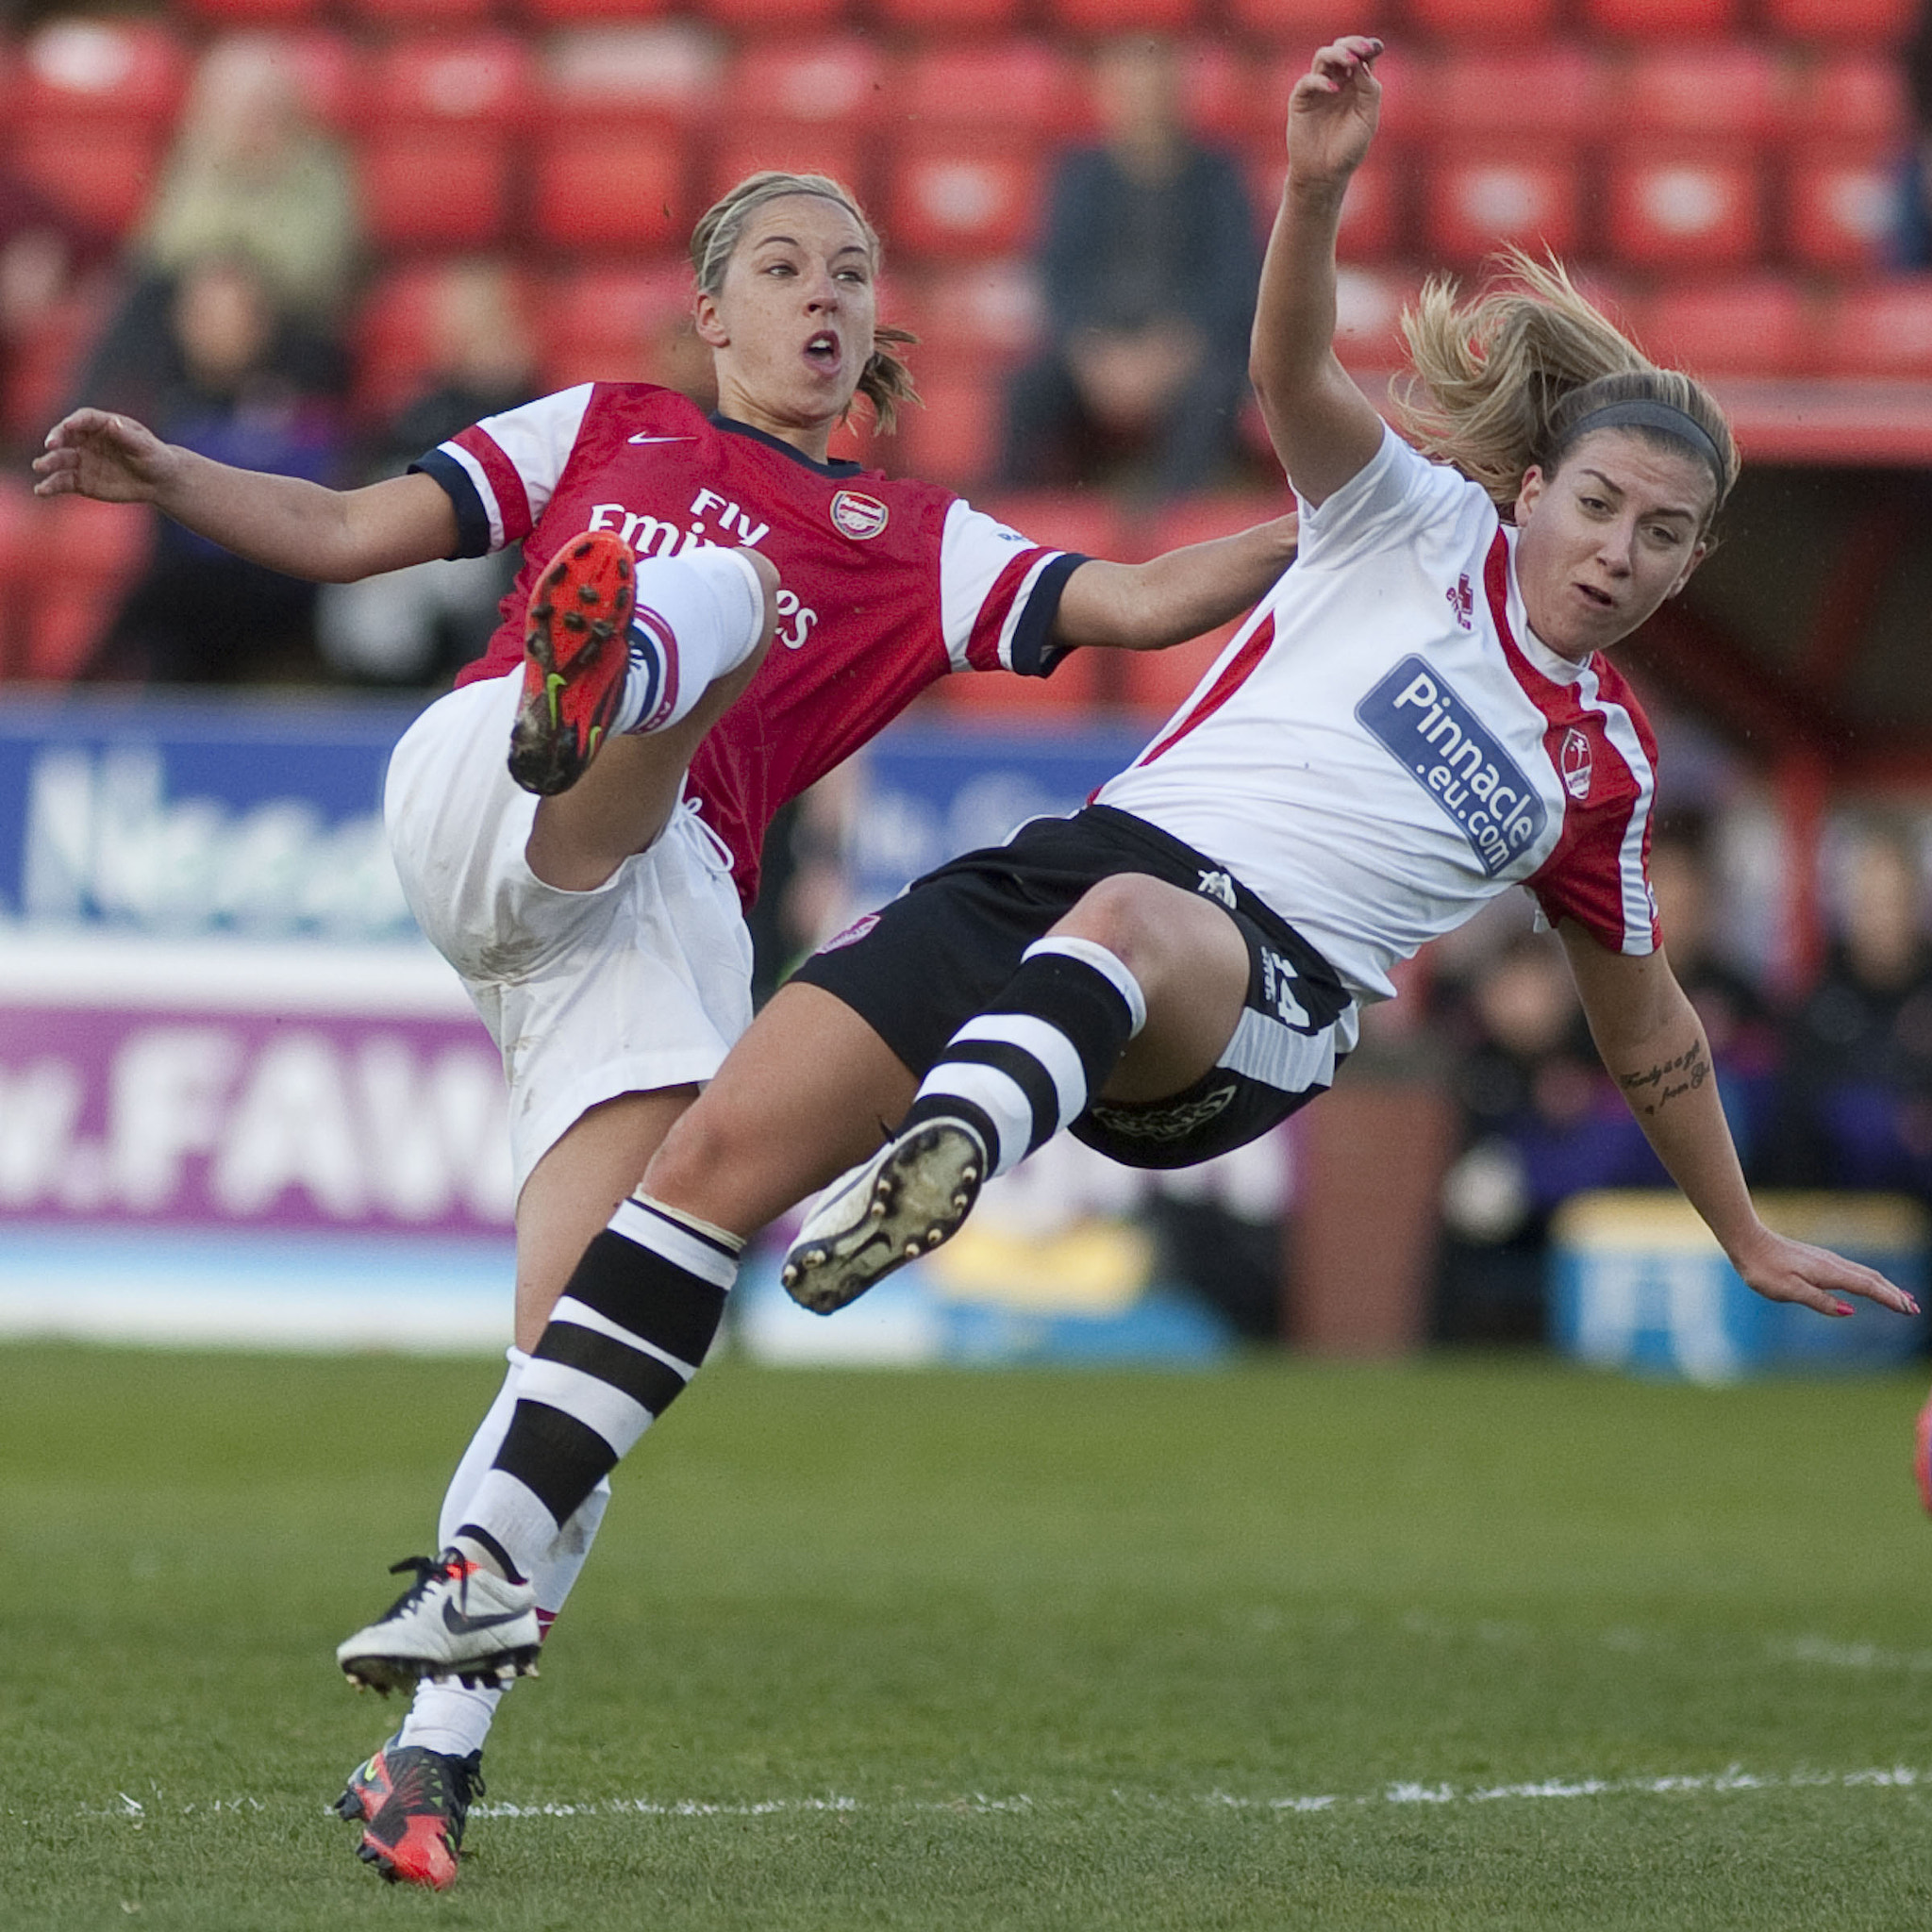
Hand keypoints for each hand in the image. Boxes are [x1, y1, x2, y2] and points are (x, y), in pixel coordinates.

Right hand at [33, 407, 172, 503]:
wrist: (158, 481)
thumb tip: (113, 423)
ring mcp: (81, 460)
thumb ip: (128, 436)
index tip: (68, 426)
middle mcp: (86, 440)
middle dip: (56, 439)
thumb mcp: (146, 446)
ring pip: (60, 460)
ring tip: (39, 467)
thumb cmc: (154, 457)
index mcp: (102, 425)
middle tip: (50, 445)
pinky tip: (41, 491)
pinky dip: (50, 486)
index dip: (75, 421)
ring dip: (48, 463)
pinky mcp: (80, 481)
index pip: (84, 419)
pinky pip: (62, 482)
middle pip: (65, 436)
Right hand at [1286, 36, 1383, 190]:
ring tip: (1350, 62)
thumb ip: (1369, 90)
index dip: (1368, 46)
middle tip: (1362, 51)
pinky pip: (1307, 81)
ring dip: (1337, 54)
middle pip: (1342, 49)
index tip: (1375, 49)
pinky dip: (1321, 81)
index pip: (1362, 55)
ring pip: (1323, 57)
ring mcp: (1318, 89)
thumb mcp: (1368, 119)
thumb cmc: (1349, 149)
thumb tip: (1362, 63)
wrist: (1325, 174)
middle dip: (1353, 45)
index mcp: (1356, 84)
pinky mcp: (1300, 100)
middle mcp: (1337, 81)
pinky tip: (1334, 89)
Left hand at [1728, 1224, 1920, 1320]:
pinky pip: (1852, 1270)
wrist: (1746, 1240)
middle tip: (1915, 1309)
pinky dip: (1869, 1280)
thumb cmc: (1762, 1268)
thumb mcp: (1787, 1291)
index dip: (1890, 1299)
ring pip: (1864, 1273)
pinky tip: (1868, 1285)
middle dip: (1894, 1294)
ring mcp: (1826, 1260)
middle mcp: (1832, 1263)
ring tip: (1901, 1300)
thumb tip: (1849, 1311)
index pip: (1867, 1287)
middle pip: (1872, 1278)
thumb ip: (1819, 1301)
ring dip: (1885, 1287)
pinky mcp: (1818, 1259)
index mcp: (1828, 1273)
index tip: (1909, 1310)